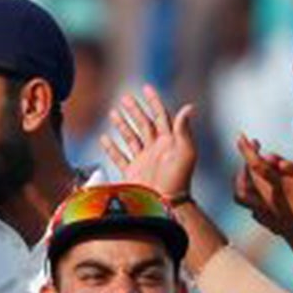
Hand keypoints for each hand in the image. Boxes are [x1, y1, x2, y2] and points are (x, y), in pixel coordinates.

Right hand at [103, 85, 198, 200]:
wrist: (167, 204)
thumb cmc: (179, 180)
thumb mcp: (186, 153)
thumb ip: (184, 130)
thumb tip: (188, 107)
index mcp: (169, 141)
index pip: (161, 115)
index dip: (153, 101)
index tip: (145, 88)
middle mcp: (156, 149)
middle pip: (143, 123)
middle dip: (134, 109)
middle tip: (125, 97)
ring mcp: (143, 160)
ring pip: (131, 137)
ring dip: (122, 125)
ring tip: (113, 113)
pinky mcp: (133, 173)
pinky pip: (120, 157)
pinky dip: (111, 148)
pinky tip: (104, 138)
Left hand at [234, 136, 292, 277]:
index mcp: (281, 188)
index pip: (256, 165)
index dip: (247, 150)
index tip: (242, 138)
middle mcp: (269, 201)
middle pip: (247, 176)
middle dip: (248, 158)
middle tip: (255, 147)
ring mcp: (266, 214)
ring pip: (242, 194)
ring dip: (243, 179)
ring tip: (248, 169)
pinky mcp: (268, 223)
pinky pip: (251, 208)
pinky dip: (251, 196)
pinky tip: (259, 193)